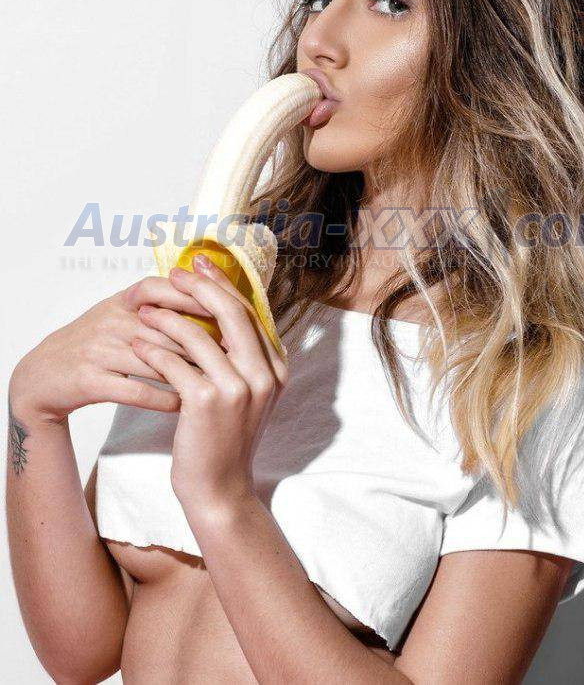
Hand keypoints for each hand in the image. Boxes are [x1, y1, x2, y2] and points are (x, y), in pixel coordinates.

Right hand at [9, 276, 212, 423]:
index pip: (164, 289)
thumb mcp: (123, 314)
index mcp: (122, 300)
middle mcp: (111, 319)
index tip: (232, 316)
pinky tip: (186, 406)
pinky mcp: (90, 380)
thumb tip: (219, 305)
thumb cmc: (96, 343)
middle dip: (206, 344)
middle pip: (168, 327)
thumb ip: (164, 304)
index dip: (198, 299)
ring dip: (190, 374)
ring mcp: (99, 349)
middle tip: (238, 358)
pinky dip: (165, 399)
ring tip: (220, 385)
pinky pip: (137, 390)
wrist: (43, 376)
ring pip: (156, 360)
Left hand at [131, 253, 288, 517]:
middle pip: (232, 313)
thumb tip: (220, 309)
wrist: (218, 488)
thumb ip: (240, 355)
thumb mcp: (245, 393)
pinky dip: (154, 349)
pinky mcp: (209, 403)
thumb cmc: (223, 437)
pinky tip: (138, 342)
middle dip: (200, 287)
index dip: (223, 285)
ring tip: (143, 309)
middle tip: (173, 272)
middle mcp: (264, 374)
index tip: (200, 264)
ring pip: (199, 335)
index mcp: (276, 368)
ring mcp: (239, 389)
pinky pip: (176, 363)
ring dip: (168, 317)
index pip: (250, 312)